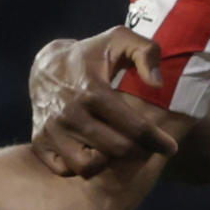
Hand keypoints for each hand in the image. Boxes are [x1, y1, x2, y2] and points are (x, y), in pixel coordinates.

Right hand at [30, 28, 177, 176]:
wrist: (46, 65)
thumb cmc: (93, 53)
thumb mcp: (121, 39)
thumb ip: (147, 52)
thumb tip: (157, 85)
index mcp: (92, 92)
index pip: (134, 128)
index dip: (157, 141)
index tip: (171, 147)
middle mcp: (69, 114)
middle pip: (116, 150)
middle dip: (138, 151)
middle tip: (148, 146)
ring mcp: (51, 130)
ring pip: (88, 166)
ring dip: (108, 161)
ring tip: (119, 148)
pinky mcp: (39, 142)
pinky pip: (65, 169)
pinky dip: (81, 166)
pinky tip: (94, 151)